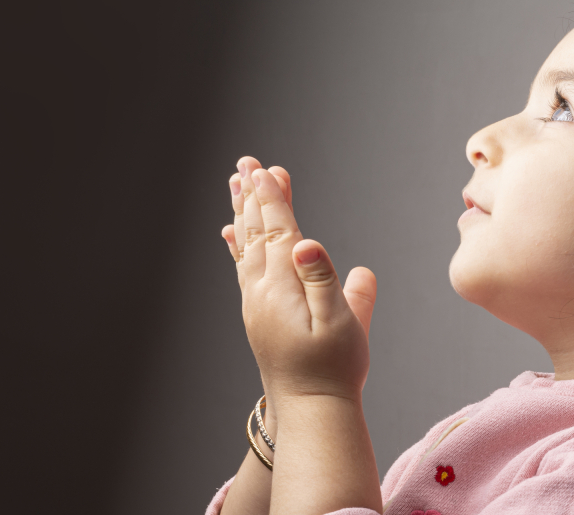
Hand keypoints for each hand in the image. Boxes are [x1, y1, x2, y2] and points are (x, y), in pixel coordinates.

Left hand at [220, 157, 376, 402]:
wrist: (311, 410)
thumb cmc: (334, 370)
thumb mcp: (341, 324)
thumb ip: (326, 280)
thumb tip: (308, 244)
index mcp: (284, 288)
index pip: (277, 230)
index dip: (272, 197)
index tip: (265, 168)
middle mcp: (262, 292)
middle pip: (256, 231)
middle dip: (253, 195)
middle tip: (246, 163)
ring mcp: (256, 303)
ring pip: (246, 246)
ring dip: (243, 212)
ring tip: (236, 184)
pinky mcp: (258, 315)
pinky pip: (243, 267)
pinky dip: (237, 244)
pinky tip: (231, 234)